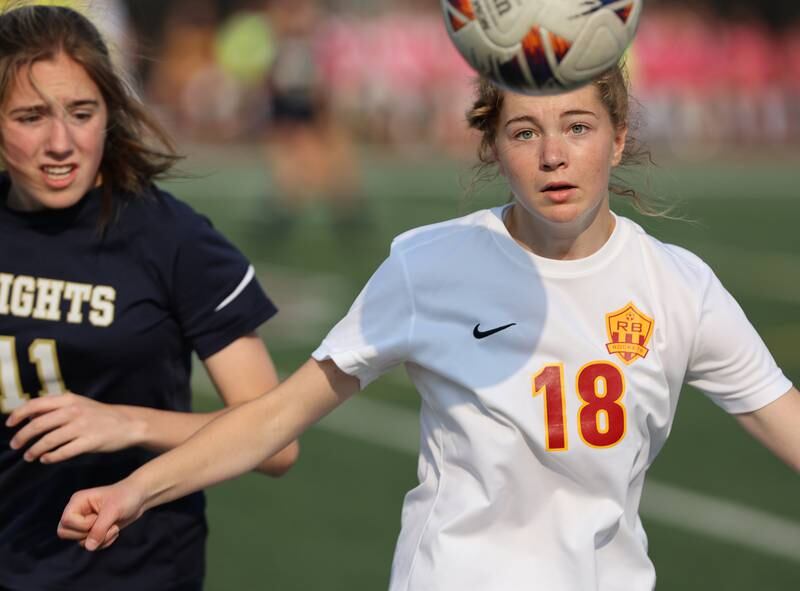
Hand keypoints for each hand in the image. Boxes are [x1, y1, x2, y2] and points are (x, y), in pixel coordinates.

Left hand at [5, 393, 140, 462]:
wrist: (128, 423)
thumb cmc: (100, 415)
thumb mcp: (78, 404)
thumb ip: (55, 408)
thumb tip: (28, 415)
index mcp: (69, 399)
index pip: (36, 404)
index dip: (18, 415)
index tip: (9, 425)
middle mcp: (74, 411)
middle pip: (38, 425)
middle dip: (22, 437)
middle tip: (15, 446)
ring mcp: (82, 427)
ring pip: (49, 440)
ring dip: (34, 450)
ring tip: (29, 456)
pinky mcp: (90, 442)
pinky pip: (64, 452)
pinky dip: (51, 457)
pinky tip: (46, 459)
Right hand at [58, 480, 144, 550]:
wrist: (140, 498)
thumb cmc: (126, 497)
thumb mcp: (114, 511)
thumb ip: (99, 529)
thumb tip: (89, 547)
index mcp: (77, 502)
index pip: (66, 521)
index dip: (82, 525)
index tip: (98, 517)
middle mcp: (77, 512)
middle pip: (65, 533)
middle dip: (89, 533)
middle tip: (105, 523)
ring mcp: (84, 523)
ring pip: (81, 542)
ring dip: (101, 539)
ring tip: (113, 526)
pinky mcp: (93, 531)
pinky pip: (91, 546)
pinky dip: (105, 542)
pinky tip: (114, 530)